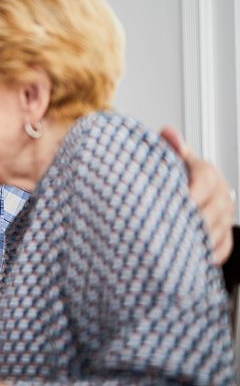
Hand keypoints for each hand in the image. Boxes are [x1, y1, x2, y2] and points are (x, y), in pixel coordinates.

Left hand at [161, 126, 234, 264]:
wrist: (187, 187)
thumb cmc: (175, 174)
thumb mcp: (171, 158)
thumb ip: (170, 147)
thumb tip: (167, 133)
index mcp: (207, 173)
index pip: (205, 180)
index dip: (194, 192)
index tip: (183, 201)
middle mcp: (220, 194)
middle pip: (213, 210)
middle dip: (195, 220)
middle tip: (173, 230)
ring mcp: (224, 215)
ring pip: (218, 230)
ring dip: (200, 239)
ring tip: (178, 246)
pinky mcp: (224, 233)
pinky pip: (224, 246)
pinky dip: (212, 253)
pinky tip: (197, 258)